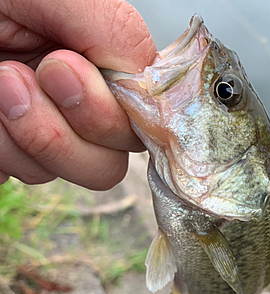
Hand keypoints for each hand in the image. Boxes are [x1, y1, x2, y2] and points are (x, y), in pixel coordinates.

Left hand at [0, 0, 155, 187]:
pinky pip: (24, 175)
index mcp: (102, 66)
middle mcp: (83, 106)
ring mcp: (50, 134)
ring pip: (66, 175)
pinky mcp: (17, 153)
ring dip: (28, 136)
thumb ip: (112, 30)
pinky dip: (1, 149)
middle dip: (66, 130)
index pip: (142, 119)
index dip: (108, 113)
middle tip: (16, 78)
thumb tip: (145, 80)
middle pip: (110, 163)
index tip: (58, 70)